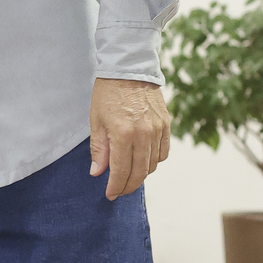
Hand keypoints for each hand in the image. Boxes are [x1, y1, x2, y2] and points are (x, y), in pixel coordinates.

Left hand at [89, 78, 171, 200]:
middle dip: (128, 186)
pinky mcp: (166, 124)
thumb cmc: (108, 93)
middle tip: (119, 191)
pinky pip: (163, 152)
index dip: (116, 186)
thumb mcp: (96, 121)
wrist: (129, 69)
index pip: (121, 171)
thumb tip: (98, 172)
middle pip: (139, 172)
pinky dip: (154, 161)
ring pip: (152, 164)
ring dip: (141, 175)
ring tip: (129, 176)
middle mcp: (144, 134)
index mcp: (123, 134)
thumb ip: (99, 149)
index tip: (110, 194)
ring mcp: (158, 129)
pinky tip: (143, 162)